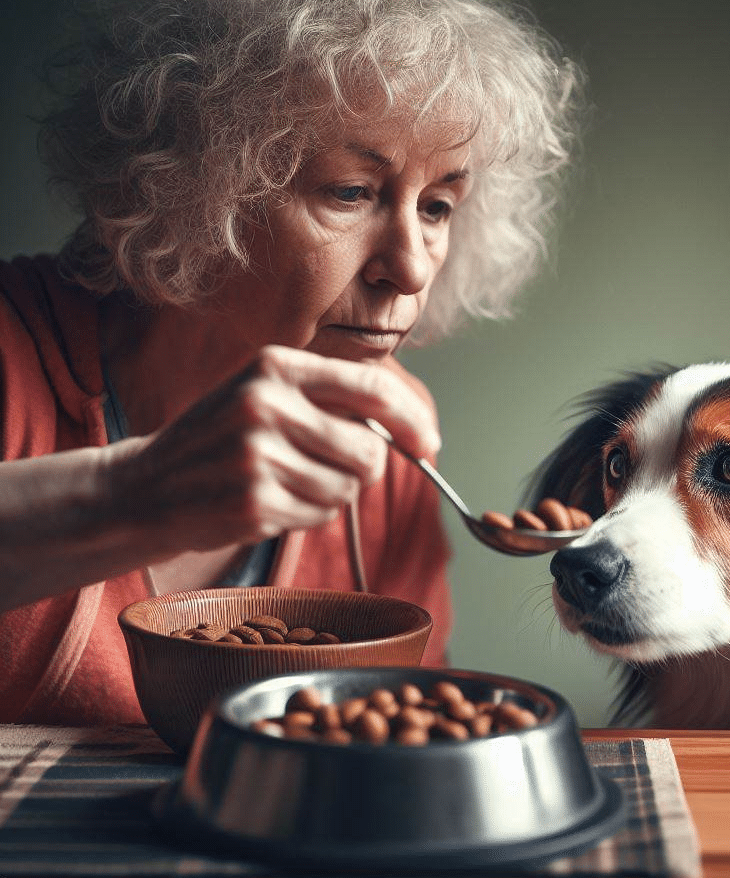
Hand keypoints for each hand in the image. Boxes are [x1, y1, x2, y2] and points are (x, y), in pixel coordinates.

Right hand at [108, 345, 439, 555]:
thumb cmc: (221, 438)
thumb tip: (411, 429)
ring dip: (331, 494)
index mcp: (276, 366)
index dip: (412, 418)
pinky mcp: (253, 501)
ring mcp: (257, 454)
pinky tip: (268, 502)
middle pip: (370, 450)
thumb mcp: (266, 394)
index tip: (430, 442)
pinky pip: (319, 516)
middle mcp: (266, 404)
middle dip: (364, 468)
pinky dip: (306, 515)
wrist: (145, 486)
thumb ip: (331, 400)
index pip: (372, 387)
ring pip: (348, 488)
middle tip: (331, 468)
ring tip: (286, 482)